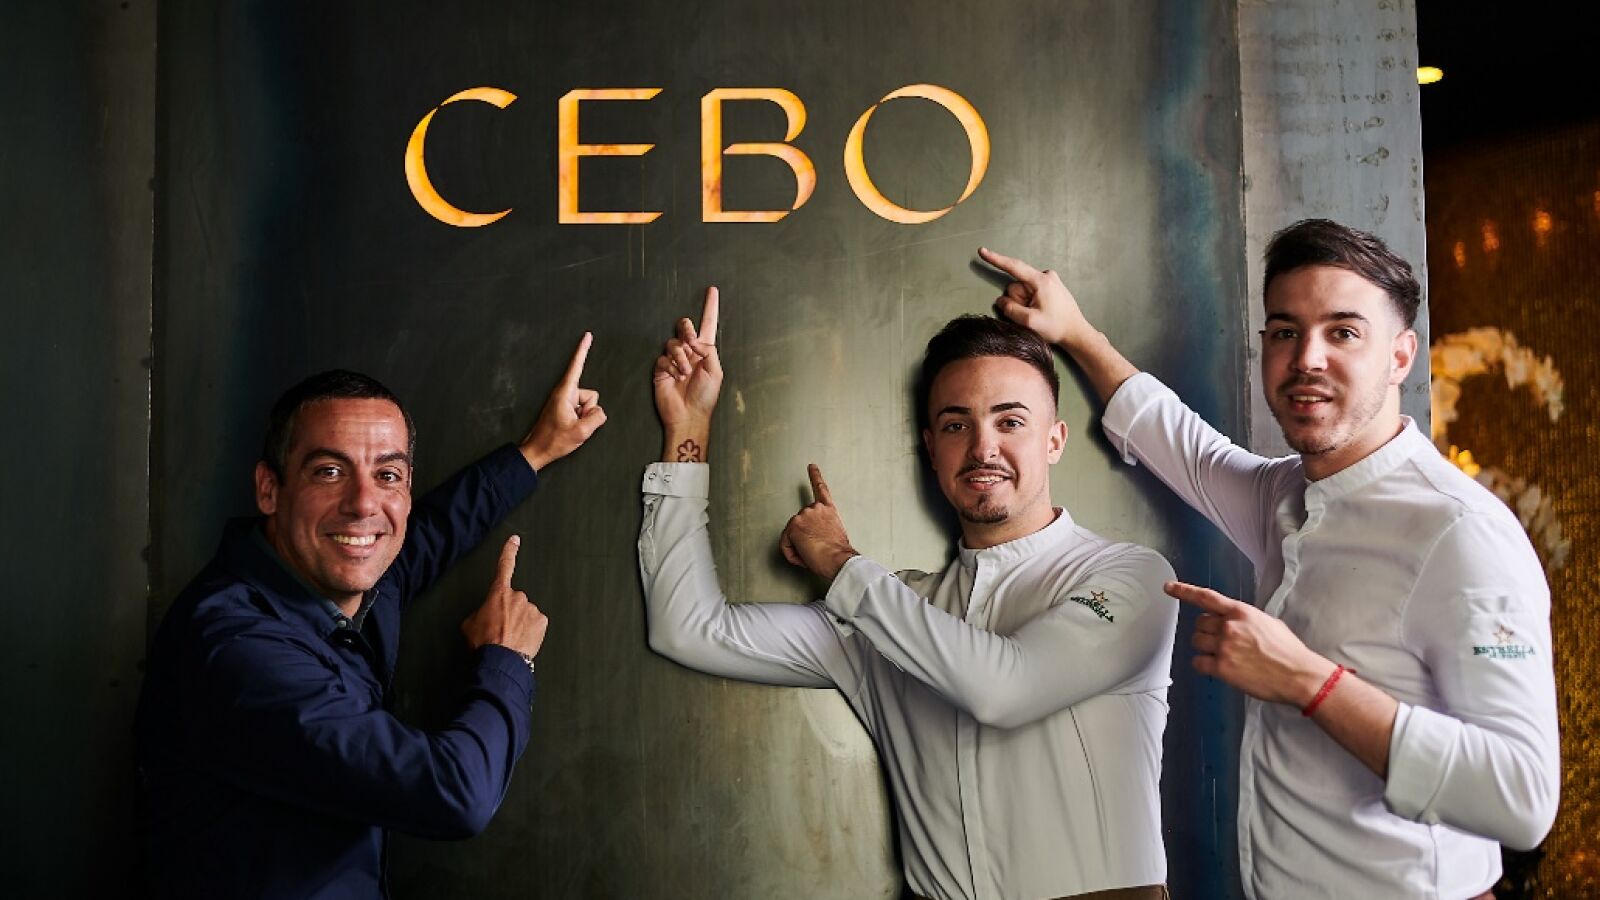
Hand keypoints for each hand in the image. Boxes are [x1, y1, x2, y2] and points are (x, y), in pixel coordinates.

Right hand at [462, 535, 548, 658]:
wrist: (500, 660)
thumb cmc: (484, 642)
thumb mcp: (470, 624)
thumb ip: (480, 612)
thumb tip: (484, 616)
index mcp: (499, 593)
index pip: (504, 566)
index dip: (509, 551)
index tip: (515, 540)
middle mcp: (518, 596)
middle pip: (515, 601)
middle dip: (509, 612)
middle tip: (501, 629)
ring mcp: (532, 608)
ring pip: (526, 613)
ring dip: (520, 623)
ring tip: (509, 639)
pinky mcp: (542, 621)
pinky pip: (536, 624)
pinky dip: (530, 631)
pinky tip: (520, 641)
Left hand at [521, 332, 606, 470]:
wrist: (538, 451)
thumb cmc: (554, 440)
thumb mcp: (582, 431)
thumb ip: (597, 417)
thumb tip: (599, 411)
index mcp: (565, 393)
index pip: (576, 366)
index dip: (583, 350)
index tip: (587, 335)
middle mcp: (565, 393)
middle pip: (591, 395)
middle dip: (589, 410)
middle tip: (575, 425)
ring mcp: (565, 401)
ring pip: (589, 404)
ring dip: (585, 416)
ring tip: (571, 427)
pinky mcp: (565, 409)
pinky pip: (583, 411)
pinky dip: (581, 420)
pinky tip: (570, 428)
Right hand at [653, 287, 722, 460]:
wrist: (689, 415)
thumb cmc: (705, 397)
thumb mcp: (715, 372)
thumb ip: (708, 351)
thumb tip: (694, 340)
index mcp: (705, 352)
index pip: (708, 325)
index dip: (710, 308)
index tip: (712, 291)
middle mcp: (690, 352)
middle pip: (685, 327)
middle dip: (687, 330)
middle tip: (692, 343)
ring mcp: (675, 360)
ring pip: (673, 343)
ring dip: (680, 357)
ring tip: (685, 373)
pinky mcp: (661, 368)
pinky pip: (663, 358)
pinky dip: (670, 366)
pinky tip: (675, 377)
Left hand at [780, 464, 857, 580]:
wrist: (839, 560)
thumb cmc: (839, 553)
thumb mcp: (835, 533)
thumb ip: (823, 526)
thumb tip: (813, 535)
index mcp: (828, 510)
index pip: (821, 489)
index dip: (815, 476)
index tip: (811, 466)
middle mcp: (815, 508)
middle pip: (799, 523)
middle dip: (803, 537)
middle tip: (816, 549)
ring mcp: (803, 515)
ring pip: (791, 535)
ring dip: (798, 546)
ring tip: (813, 553)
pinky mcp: (794, 526)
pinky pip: (786, 543)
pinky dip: (792, 553)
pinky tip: (804, 555)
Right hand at [978, 247, 1096, 350]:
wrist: (1077, 333)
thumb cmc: (1057, 327)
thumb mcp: (1029, 322)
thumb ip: (1010, 309)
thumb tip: (1001, 301)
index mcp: (1041, 281)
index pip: (1013, 267)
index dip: (996, 259)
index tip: (982, 251)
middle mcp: (1046, 276)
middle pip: (1016, 285)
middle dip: (1017, 301)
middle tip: (1031, 315)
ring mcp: (1049, 280)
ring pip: (1023, 290)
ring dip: (1025, 303)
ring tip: (1039, 315)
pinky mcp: (1051, 286)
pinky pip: (1031, 292)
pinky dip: (1031, 303)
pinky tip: (1042, 312)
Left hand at [1167, 580, 1336, 707]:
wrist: (1298, 675)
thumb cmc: (1289, 651)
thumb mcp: (1268, 623)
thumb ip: (1246, 619)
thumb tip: (1236, 622)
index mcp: (1241, 612)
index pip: (1205, 597)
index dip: (1184, 591)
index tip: (1169, 588)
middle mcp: (1229, 627)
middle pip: (1198, 623)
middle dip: (1206, 631)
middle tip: (1222, 641)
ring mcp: (1224, 647)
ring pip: (1196, 642)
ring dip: (1205, 648)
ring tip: (1225, 655)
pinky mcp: (1222, 668)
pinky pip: (1198, 663)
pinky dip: (1204, 666)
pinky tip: (1218, 668)